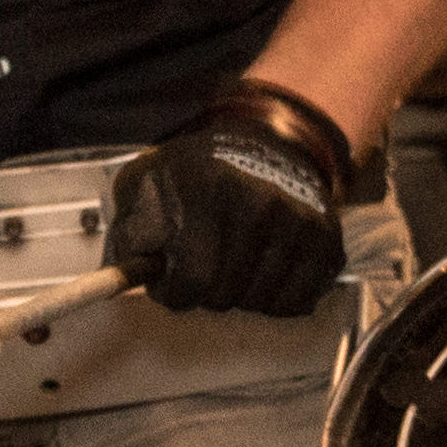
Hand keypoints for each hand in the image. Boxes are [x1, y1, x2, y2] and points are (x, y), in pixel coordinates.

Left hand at [106, 103, 346, 316]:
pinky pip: (296, 303)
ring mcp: (297, 221)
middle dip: (206, 290)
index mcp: (208, 190)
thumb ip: (127, 229)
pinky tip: (265, 270)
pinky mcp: (326, 238)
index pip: (191, 282)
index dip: (174, 293)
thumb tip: (120, 279)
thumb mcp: (147, 181)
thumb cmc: (198, 171)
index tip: (171, 283)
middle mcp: (259, 204)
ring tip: (235, 260)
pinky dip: (276, 298)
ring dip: (241, 293)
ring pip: (259, 303)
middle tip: (205, 264)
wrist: (266, 143)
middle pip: (223, 297)